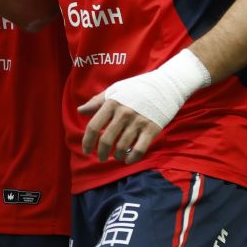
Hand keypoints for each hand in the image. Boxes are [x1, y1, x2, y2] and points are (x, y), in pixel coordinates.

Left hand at [78, 49, 210, 163]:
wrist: (165, 86)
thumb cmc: (136, 88)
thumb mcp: (114, 91)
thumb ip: (97, 102)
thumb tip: (80, 110)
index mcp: (111, 103)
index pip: (94, 126)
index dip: (87, 141)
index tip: (86, 150)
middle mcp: (123, 114)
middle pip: (106, 140)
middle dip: (101, 153)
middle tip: (101, 157)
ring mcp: (138, 122)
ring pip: (122, 147)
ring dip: (117, 156)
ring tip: (116, 156)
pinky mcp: (152, 129)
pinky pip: (139, 149)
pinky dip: (132, 158)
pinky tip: (128, 159)